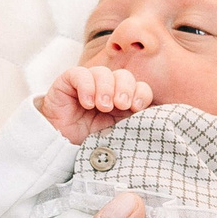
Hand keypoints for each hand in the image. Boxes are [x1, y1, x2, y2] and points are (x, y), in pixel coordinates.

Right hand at [37, 66, 152, 143]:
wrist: (58, 145)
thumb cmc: (89, 141)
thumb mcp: (116, 135)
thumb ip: (134, 126)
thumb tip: (158, 122)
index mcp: (123, 102)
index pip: (140, 88)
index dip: (141, 94)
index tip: (136, 109)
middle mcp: (107, 89)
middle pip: (124, 76)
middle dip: (125, 89)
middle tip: (120, 105)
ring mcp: (88, 83)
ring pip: (103, 72)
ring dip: (105, 88)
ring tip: (101, 106)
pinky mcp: (68, 81)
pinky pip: (80, 74)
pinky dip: (87, 86)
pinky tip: (87, 102)